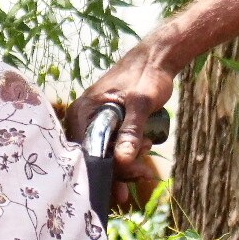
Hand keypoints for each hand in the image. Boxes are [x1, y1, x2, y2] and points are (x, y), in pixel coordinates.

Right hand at [67, 35, 177, 208]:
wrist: (156, 60)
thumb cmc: (146, 76)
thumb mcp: (141, 104)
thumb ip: (131, 131)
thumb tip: (123, 160)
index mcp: (82, 112)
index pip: (85, 152)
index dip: (105, 170)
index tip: (129, 179)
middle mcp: (83, 120)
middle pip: (95, 158)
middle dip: (121, 168)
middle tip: (144, 172)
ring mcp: (95, 123)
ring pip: (107, 156)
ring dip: (128, 161)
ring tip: (147, 148)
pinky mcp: (108, 126)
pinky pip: (114, 148)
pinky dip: (129, 153)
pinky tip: (144, 147)